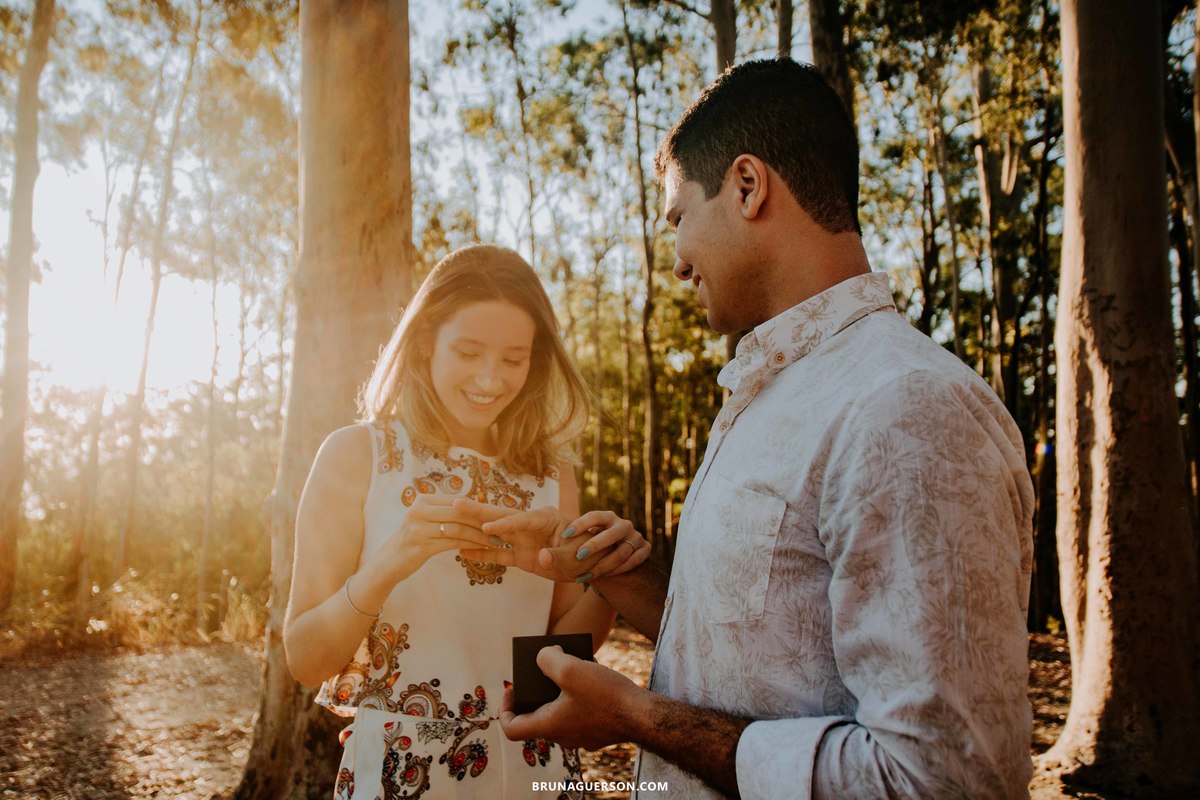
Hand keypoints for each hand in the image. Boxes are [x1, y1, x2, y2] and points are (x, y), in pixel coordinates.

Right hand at [379, 495, 494, 581]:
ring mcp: (418, 528)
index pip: (457, 501)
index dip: (478, 509)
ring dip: (479, 536)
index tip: (496, 516)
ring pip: (458, 529)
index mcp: (423, 500)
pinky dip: (470, 545)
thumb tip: (474, 506)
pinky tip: (482, 549)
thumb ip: (444, 511)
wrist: (389, 562)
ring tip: (495, 541)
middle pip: (459, 513)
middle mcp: (419, 510)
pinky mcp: (421, 546)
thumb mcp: (425, 520)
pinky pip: (452, 543)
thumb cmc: (413, 540)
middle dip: (482, 521)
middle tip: (501, 528)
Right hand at [454, 502, 649, 581]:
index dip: (505, 524)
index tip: (487, 526)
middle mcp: (531, 525)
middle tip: (456, 503)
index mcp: (547, 518)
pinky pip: (498, 554)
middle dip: (479, 511)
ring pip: (494, 532)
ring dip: (473, 529)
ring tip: (449, 522)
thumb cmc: (588, 554)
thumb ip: (558, 556)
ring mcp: (524, 540)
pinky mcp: (521, 556)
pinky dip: (482, 553)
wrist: (593, 565)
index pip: (522, 519)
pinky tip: (462, 553)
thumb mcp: (576, 555)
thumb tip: (540, 557)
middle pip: (502, 516)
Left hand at [499, 646, 641, 749]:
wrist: (643, 715)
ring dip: (560, 692)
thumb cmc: (606, 695)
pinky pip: (580, 713)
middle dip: (536, 692)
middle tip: (544, 670)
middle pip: (537, 717)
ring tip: (571, 667)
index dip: (506, 707)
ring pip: (560, 713)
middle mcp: (563, 736)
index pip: (512, 728)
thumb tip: (544, 656)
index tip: (513, 689)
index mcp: (549, 726)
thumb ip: (548, 659)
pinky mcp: (599, 731)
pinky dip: (579, 696)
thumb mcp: (571, 669)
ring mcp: (582, 736)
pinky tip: (592, 675)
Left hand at [554, 510, 650, 579]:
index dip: (580, 524)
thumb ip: (565, 546)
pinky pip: (634, 560)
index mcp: (606, 517)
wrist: (616, 558)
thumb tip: (540, 557)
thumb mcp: (582, 542)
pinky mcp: (645, 549)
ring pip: (622, 551)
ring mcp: (635, 537)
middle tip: (578, 556)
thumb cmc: (593, 548)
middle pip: (611, 533)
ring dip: (605, 563)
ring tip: (588, 574)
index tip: (564, 535)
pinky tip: (606, 575)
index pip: (594, 516)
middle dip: (595, 545)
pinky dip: (620, 569)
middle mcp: (622, 524)